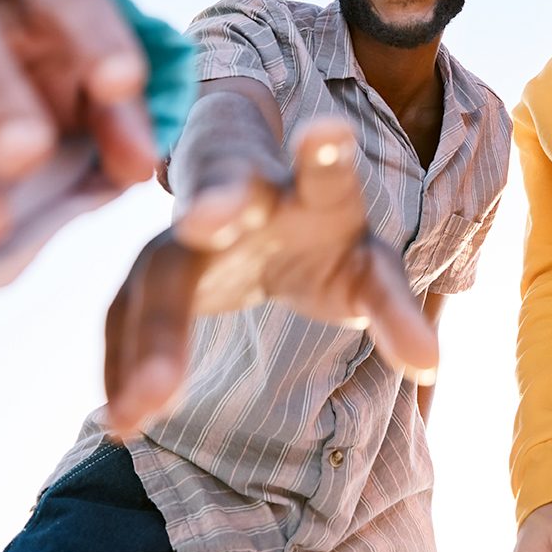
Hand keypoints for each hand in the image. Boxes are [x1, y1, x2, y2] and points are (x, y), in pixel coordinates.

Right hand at [101, 118, 438, 433]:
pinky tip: (122, 420)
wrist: (254, 202)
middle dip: (215, 205)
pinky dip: (122, 364)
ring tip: (143, 408)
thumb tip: (430, 365)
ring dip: (152, 336)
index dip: (328, 150)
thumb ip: (394, 311)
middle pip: (224, 194)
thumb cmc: (323, 235)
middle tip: (205, 219)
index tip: (331, 131)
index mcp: (313, 190)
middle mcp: (243, 196)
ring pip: (162, 271)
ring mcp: (187, 230)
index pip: (325, 170)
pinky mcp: (152, 266)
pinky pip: (126, 313)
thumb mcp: (367, 271)